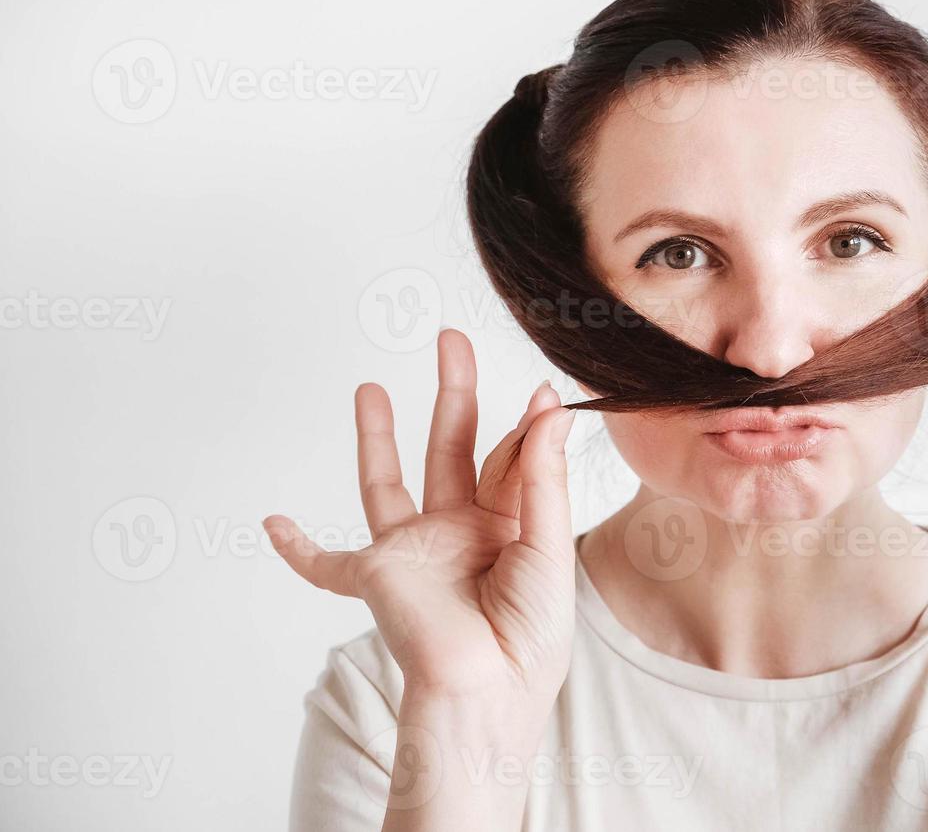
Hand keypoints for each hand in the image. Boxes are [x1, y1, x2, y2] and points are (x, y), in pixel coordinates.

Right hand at [263, 329, 578, 717]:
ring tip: (370, 388)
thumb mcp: (547, 544)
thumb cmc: (530, 634)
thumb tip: (547, 406)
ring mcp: (415, 552)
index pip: (512, 458)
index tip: (539, 392)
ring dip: (377, 437)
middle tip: (450, 340)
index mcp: (508, 526)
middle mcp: (460, 532)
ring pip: (389, 482)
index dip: (526, 425)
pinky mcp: (375, 576)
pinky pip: (327, 564)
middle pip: (453, 447)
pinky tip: (275, 524)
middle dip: (452, 391)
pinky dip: (298, 549)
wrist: (486, 691)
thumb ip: (540, 475)